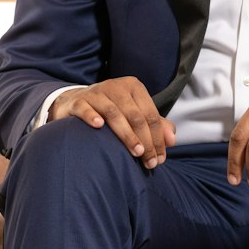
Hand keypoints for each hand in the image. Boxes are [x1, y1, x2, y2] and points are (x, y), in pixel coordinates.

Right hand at [49, 78, 175, 167]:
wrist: (77, 102)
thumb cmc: (112, 110)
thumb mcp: (135, 113)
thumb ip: (156, 126)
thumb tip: (172, 141)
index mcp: (134, 87)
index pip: (150, 115)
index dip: (158, 138)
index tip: (159, 159)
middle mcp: (116, 87)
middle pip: (135, 116)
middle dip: (145, 141)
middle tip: (149, 161)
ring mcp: (96, 93)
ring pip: (113, 113)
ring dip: (127, 135)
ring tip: (136, 152)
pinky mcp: (78, 101)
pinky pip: (85, 108)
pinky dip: (91, 116)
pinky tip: (98, 127)